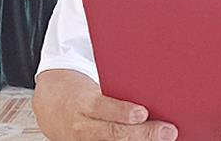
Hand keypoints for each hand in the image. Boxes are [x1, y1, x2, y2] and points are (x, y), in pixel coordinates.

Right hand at [33, 70, 178, 140]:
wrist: (51, 107)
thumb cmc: (79, 92)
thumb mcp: (91, 85)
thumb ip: (115, 87)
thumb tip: (149, 84)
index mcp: (82, 102)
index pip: (101, 107)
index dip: (122, 112)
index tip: (143, 112)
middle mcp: (82, 127)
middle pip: (114, 133)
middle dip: (143, 133)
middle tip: (168, 131)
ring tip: (164, 138)